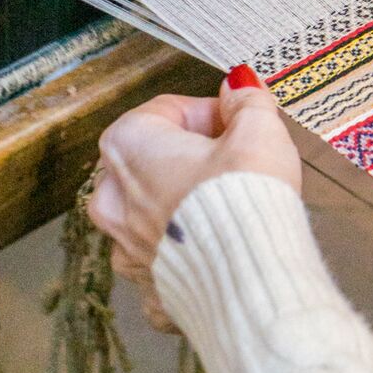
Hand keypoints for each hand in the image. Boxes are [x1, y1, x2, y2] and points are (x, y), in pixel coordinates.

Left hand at [89, 74, 302, 317]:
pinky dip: (184, 252)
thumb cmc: (247, 201)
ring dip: (181, 204)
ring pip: (148, 212)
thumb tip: (239, 86)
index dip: (209, 113)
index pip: (164, 111)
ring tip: (229, 208)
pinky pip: (161, 260)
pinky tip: (218, 249)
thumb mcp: (259, 131)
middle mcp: (113, 197)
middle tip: (236, 162)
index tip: (239, 124)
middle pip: (149, 160)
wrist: (251, 278)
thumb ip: (246, 101)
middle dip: (190, 157)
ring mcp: (125, 247)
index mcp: (130, 147)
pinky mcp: (146, 286)